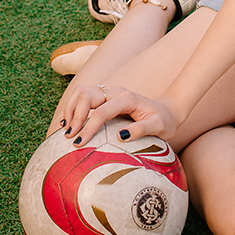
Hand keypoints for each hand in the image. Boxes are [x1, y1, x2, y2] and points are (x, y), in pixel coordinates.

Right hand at [47, 83, 182, 147]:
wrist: (168, 109)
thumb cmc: (164, 121)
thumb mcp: (159, 127)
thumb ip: (142, 130)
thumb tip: (121, 136)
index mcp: (127, 99)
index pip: (101, 112)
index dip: (88, 127)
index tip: (79, 143)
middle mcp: (116, 92)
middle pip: (86, 96)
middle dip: (75, 116)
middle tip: (70, 137)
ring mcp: (109, 92)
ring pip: (82, 92)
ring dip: (71, 109)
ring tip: (67, 129)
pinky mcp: (105, 96)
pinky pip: (84, 96)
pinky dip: (73, 107)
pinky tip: (70, 122)